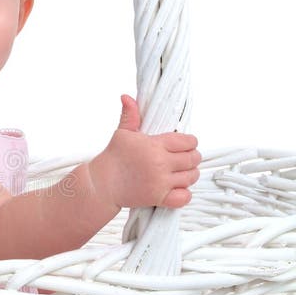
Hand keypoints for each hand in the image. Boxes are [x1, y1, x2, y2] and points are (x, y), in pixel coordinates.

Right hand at [88, 95, 200, 209]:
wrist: (102, 184)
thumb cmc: (113, 158)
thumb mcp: (122, 133)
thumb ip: (130, 115)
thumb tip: (127, 97)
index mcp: (154, 145)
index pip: (188, 142)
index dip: (190, 142)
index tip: (184, 145)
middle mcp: (160, 164)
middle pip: (193, 159)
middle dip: (192, 157)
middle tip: (184, 158)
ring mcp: (160, 182)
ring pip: (192, 177)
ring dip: (190, 174)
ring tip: (181, 171)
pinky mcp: (158, 198)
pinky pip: (184, 197)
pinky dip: (184, 193)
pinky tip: (177, 187)